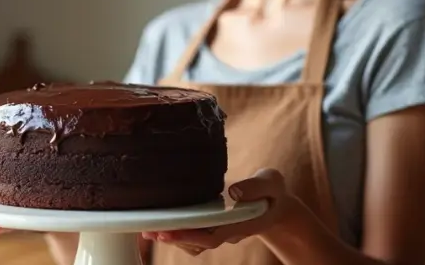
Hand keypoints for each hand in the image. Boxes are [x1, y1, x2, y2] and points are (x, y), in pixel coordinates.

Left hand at [140, 168, 291, 256]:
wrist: (275, 204)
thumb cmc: (272, 191)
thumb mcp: (272, 182)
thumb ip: (257, 186)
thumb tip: (234, 192)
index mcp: (244, 223)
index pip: (215, 235)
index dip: (192, 235)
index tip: (171, 231)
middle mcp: (230, 232)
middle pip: (199, 243)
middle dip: (175, 238)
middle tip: (151, 231)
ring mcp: (222, 232)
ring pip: (194, 243)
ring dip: (173, 237)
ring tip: (148, 231)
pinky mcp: (214, 227)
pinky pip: (195, 236)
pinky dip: (177, 231)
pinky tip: (160, 224)